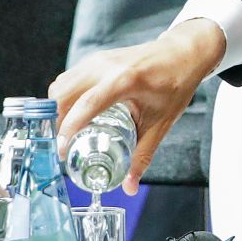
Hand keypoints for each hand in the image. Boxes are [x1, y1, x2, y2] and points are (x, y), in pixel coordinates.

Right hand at [50, 18, 225, 193]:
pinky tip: (74, 114)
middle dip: (57, 122)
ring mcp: (98, 60)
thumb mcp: (161, 123)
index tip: (61, 150)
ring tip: (66, 132)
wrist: (184, 53)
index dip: (69, 128)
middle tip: (63, 146)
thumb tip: (130, 187)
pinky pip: (69, 78)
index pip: (87, 104)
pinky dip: (64, 97)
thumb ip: (142, 156)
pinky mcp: (96, 59)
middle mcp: (106, 66)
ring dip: (57, 109)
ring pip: (62, 85)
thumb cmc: (176, 84)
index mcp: (124, 80)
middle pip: (64, 94)